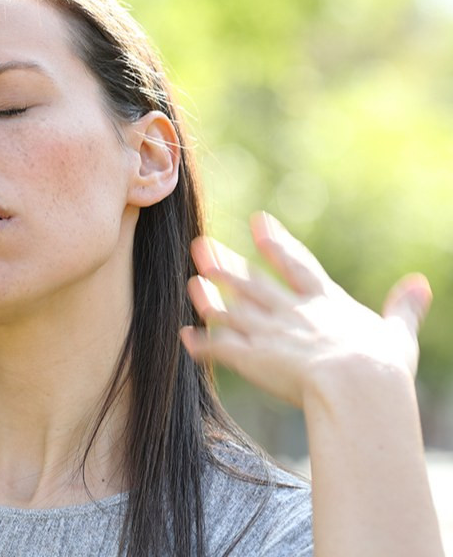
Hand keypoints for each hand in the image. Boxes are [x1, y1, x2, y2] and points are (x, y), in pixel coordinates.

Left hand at [179, 212, 432, 407]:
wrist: (354, 385)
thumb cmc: (382, 367)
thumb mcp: (398, 333)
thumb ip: (404, 308)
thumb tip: (422, 284)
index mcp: (324, 301)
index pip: (296, 264)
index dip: (276, 242)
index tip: (258, 221)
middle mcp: (290, 311)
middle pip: (251, 282)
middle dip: (225, 264)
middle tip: (200, 245)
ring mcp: (267, 333)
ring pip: (230, 310)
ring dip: (209, 297)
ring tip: (191, 283)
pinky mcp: (251, 358)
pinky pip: (220, 348)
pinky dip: (201, 343)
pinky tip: (185, 337)